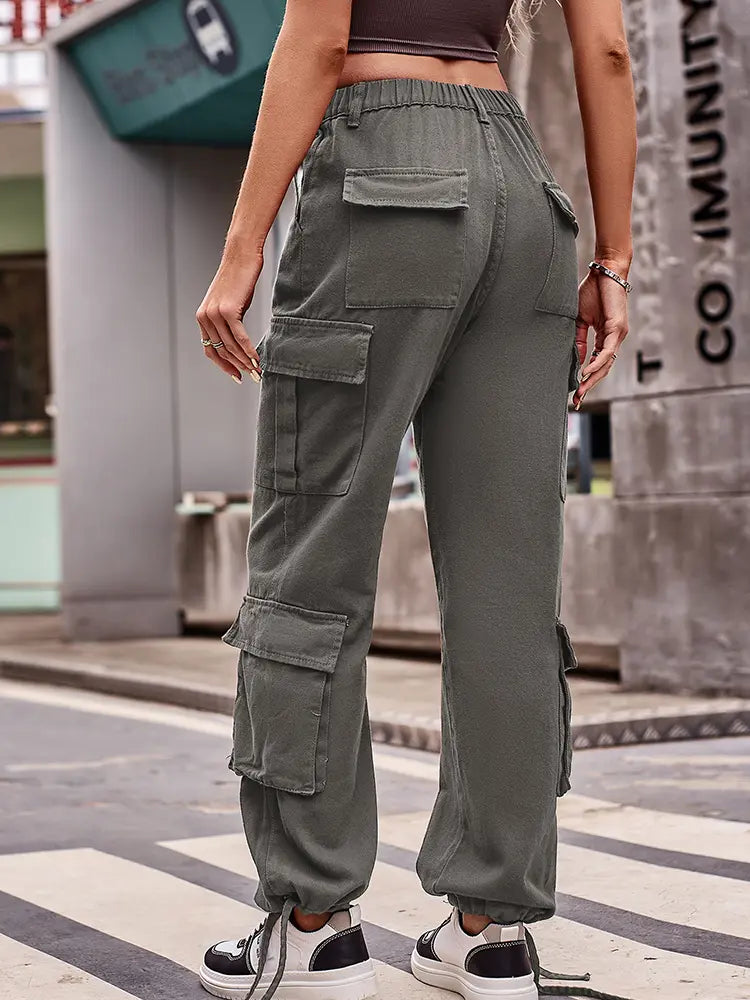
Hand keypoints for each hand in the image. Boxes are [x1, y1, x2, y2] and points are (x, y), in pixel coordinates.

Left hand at [196, 249, 263, 382]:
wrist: (241, 256)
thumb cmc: (239, 278)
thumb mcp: (230, 304)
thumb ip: (229, 324)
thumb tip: (239, 344)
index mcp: (202, 317)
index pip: (210, 349)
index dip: (224, 366)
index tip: (237, 375)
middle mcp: (205, 317)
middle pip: (221, 351)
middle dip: (238, 366)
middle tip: (253, 376)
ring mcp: (215, 314)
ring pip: (230, 346)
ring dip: (245, 361)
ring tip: (257, 370)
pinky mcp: (228, 310)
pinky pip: (239, 337)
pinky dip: (249, 350)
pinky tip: (256, 358)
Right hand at [572, 257, 629, 408]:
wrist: (605, 271)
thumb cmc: (592, 291)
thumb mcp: (580, 320)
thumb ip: (578, 340)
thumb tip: (576, 360)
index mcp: (604, 337)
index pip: (596, 363)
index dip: (586, 378)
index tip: (576, 392)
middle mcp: (614, 339)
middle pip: (602, 368)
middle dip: (590, 385)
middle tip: (578, 399)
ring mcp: (618, 335)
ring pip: (606, 363)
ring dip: (592, 378)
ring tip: (581, 390)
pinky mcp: (618, 328)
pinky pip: (606, 351)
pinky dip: (596, 362)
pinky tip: (586, 372)